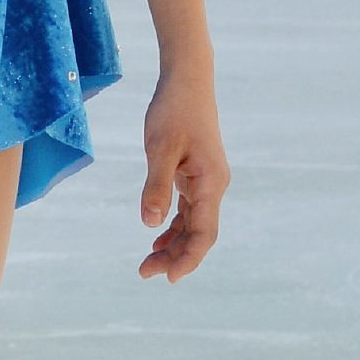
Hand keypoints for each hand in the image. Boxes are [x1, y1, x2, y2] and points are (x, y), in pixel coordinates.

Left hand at [139, 73, 228, 281]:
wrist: (187, 80)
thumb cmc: (174, 110)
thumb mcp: (160, 148)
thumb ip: (156, 186)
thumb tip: (149, 224)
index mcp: (211, 182)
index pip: (204, 233)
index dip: (188, 258)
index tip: (169, 278)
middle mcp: (214, 186)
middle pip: (199, 234)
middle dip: (175, 257)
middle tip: (144, 273)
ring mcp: (206, 181)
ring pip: (193, 224)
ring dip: (173, 245)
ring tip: (148, 264)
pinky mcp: (196, 174)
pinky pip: (188, 210)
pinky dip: (173, 226)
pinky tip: (156, 238)